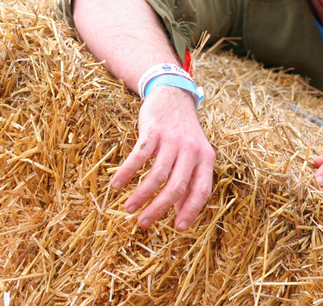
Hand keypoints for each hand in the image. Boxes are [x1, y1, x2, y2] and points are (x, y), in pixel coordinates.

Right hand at [110, 86, 214, 229]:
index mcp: (206, 158)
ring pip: (157, 175)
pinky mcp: (154, 131)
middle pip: (177, 187)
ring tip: (128, 208)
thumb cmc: (183, 133)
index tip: (178, 228)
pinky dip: (126, 173)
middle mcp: (191, 150)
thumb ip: (190, 180)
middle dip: (159, 209)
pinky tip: (116, 185)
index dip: (191, 210)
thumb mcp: (194, 154)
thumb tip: (181, 213)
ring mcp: (172, 140)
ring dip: (141, 195)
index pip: (202, 189)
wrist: (173, 95)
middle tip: (143, 223)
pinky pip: (139, 157)